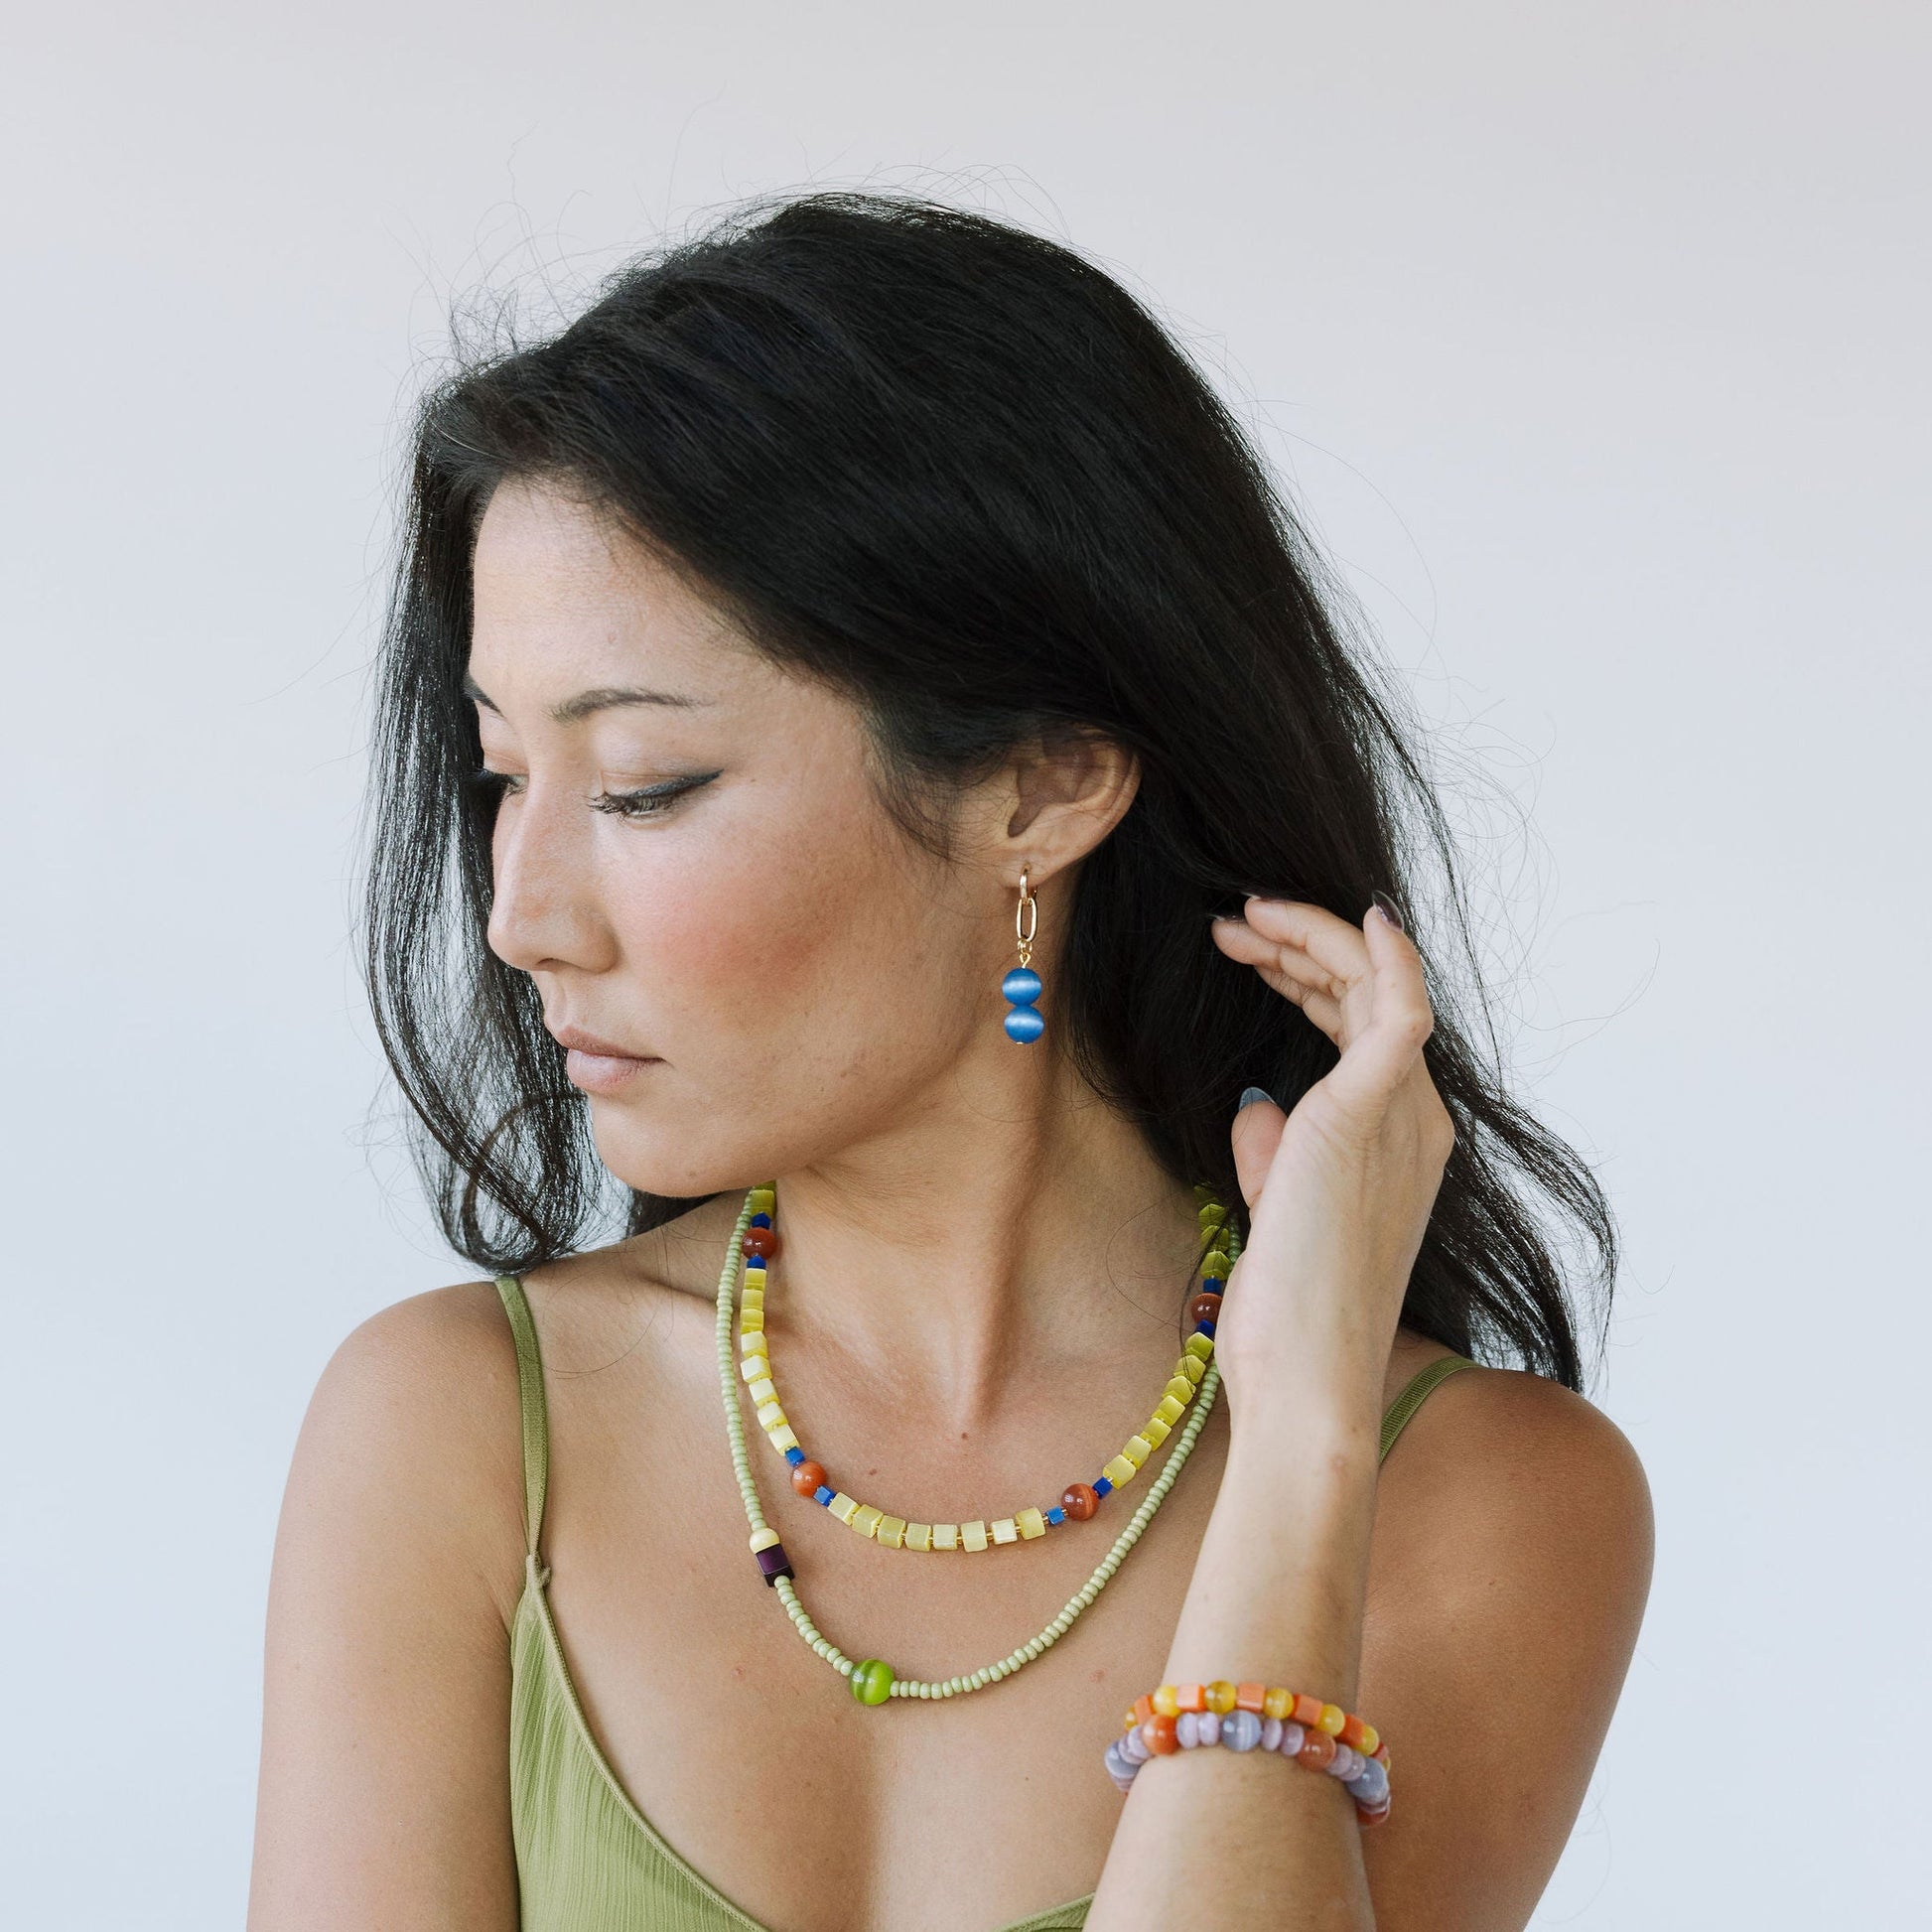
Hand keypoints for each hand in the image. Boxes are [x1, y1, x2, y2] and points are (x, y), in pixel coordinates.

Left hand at [1206, 894, 1456, 1440]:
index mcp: (1400, 1141)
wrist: (1305, 1378)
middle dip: (1298, 947)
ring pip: (1370, 987)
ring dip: (1307, 940)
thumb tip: (1258, 1105)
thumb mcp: (1278, 1213)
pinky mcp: (1371, 1112)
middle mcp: (1414, 1120)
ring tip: (1242, 918)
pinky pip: (1397, 1009)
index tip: (1248, 951)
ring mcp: (1401, 1115)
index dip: (1307, 976)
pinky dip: (1383, 955)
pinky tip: (1357, 915)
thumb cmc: (1290, 1313)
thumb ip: (1275, 1153)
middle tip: (1233, 924)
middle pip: (1365, 996)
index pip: (1362, 1027)